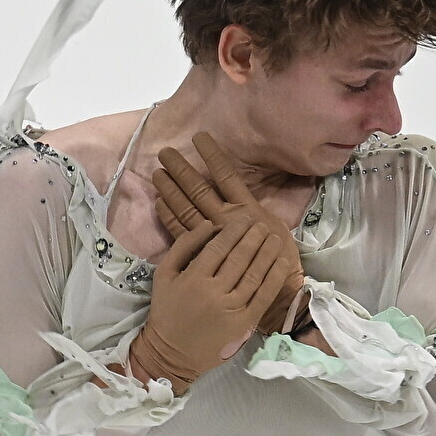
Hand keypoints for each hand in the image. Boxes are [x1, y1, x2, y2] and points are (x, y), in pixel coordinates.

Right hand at [129, 213, 290, 387]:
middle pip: (240, 257)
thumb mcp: (164, 274)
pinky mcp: (243, 323)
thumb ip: (184, 246)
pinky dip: (275, 277)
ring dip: (268, 253)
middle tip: (262, 225)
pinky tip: (282, 263)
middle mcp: (213, 292)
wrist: (170, 353)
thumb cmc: (166, 311)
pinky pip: (264, 296)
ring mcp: (231, 308)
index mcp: (193, 278)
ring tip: (275, 238)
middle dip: (254, 237)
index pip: (220, 246)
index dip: (236, 229)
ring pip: (255, 274)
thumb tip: (210, 225)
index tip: (245, 219)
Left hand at [152, 134, 304, 333]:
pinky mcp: (203, 253)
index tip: (200, 138)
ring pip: (187, 207)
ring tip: (157, 172)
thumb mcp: (275, 235)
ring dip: (171, 189)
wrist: (273, 297)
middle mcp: (228, 220)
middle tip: (165, 152)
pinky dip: (169, 216)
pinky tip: (158, 202)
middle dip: (182, 170)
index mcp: (248, 211)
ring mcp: (213, 237)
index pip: (227, 176)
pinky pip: (181, 232)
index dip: (213, 157)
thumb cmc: (278, 264)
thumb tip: (244, 197)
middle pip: (200, 190)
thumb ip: (256, 218)